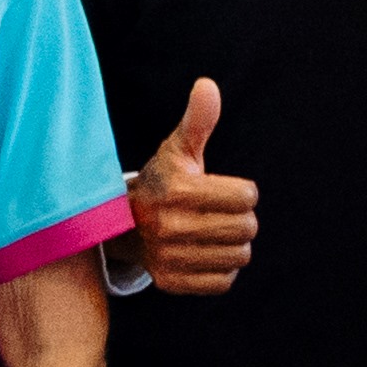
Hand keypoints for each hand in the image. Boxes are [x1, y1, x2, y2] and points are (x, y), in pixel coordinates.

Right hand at [125, 78, 253, 295]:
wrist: (119, 225)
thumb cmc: (160, 182)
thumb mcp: (177, 150)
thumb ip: (197, 120)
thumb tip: (208, 85)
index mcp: (176, 190)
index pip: (247, 196)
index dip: (242, 191)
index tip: (222, 189)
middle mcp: (169, 226)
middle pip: (247, 228)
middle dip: (240, 218)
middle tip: (219, 213)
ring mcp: (169, 257)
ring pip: (239, 256)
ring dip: (233, 245)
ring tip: (212, 233)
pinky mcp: (171, 282)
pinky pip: (224, 282)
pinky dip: (220, 270)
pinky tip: (203, 254)